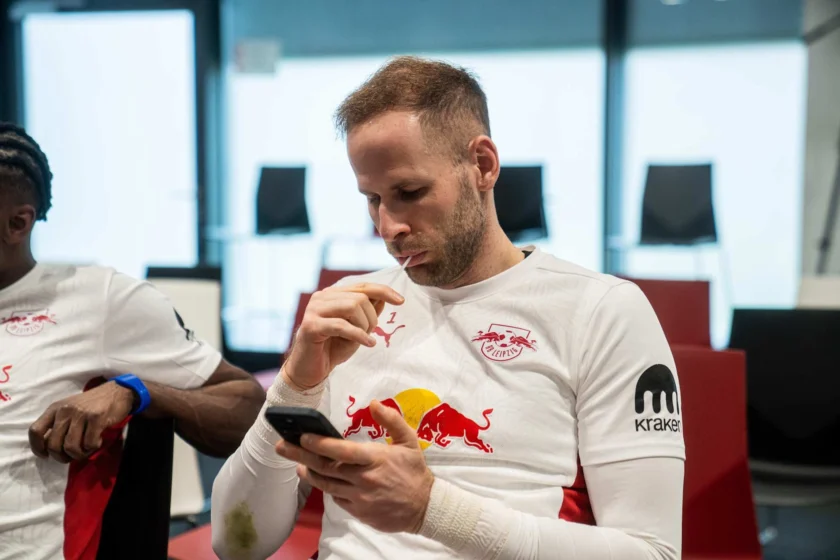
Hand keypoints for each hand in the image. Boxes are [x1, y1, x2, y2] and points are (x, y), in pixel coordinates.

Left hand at [29, 381, 134, 462]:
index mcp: (55, 408)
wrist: (118, 392)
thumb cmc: (92, 404)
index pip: (35, 431)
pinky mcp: (96, 418)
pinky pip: (89, 444)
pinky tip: (98, 441)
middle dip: (62, 457)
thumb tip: (48, 448)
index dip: (37, 448)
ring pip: (71, 447)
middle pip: (53, 445)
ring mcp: (81, 414)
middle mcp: (65, 410)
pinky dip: (93, 448)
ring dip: (79, 454)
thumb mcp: (69, 410)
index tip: (46, 455)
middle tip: (72, 456)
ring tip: (87, 449)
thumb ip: (58, 425)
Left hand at [275, 400, 433, 533]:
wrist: (425, 508)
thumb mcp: (409, 441)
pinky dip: (328, 488)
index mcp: (375, 459)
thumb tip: (375, 402)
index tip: (302, 435)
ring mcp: (359, 497)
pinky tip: (324, 480)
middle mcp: (363, 479)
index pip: (340, 451)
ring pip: (325, 485)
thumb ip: (391, 420)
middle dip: (299, 455)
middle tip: (282, 446)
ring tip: (298, 464)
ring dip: (308, 473)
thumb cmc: (415, 471)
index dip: (318, 443)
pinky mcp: (358, 511)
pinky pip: (336, 498)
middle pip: (324, 467)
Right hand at [284, 283, 403, 389]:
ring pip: (352, 306)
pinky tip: (367, 343)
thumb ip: (368, 312)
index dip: (383, 291)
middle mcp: (321, 298)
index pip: (362, 286)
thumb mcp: (357, 329)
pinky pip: (342, 325)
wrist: (310, 371)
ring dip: (364, 326)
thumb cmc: (332, 349)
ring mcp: (314, 310)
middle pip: (360, 297)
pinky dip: (358, 335)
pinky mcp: (311, 326)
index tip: (401, 301)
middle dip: (372, 317)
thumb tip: (383, 297)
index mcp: (332, 295)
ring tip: (363, 339)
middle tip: (369, 334)